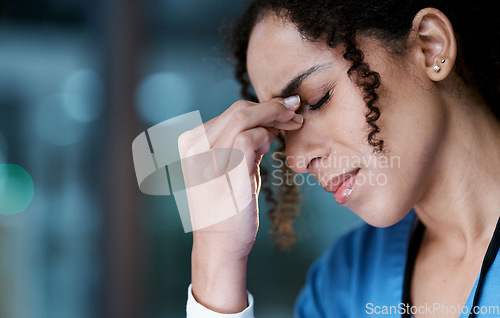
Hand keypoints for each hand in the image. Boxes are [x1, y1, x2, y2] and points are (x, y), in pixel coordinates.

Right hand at [178, 95, 302, 258]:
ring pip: (243, 118)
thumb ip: (242, 144)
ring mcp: (208, 158)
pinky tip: (272, 145)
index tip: (284, 111)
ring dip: (273, 117)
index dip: (262, 107)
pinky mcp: (226, 171)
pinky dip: (265, 136)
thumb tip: (268, 123)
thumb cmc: (226, 208)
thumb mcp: (228, 169)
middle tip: (294, 112)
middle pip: (238, 109)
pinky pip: (248, 138)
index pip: (231, 112)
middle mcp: (195, 147)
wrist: (219, 244)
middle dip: (272, 107)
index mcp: (192, 144)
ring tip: (290, 124)